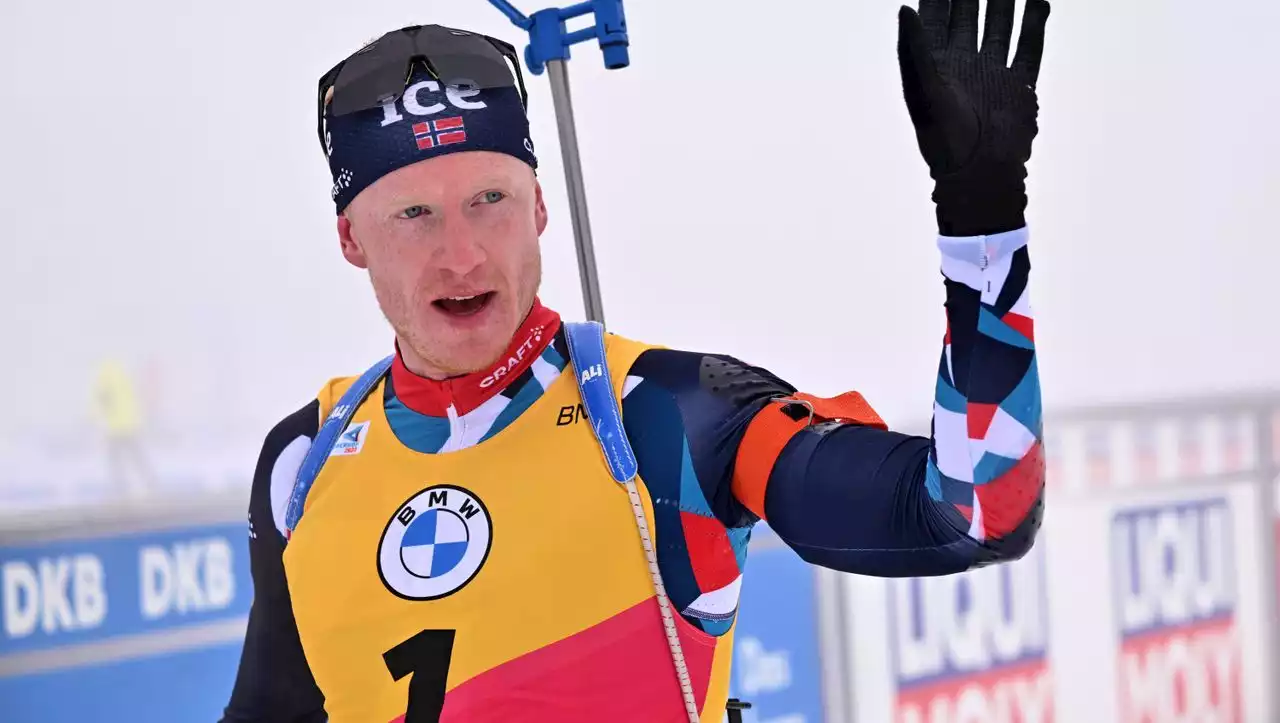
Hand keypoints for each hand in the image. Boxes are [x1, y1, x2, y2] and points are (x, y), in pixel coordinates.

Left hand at [897, 0, 1050, 235]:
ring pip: (1000, 25)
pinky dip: (1034, 24)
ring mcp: (992, 71)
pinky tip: (1038, 2)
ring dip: (1003, 0)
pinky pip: (1029, 47)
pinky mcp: (1018, 85)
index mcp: (935, 63)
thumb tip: (904, 8)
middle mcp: (963, 63)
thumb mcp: (923, 90)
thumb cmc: (943, 139)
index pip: (936, 15)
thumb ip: (914, 49)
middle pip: (968, 13)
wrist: (979, 175)